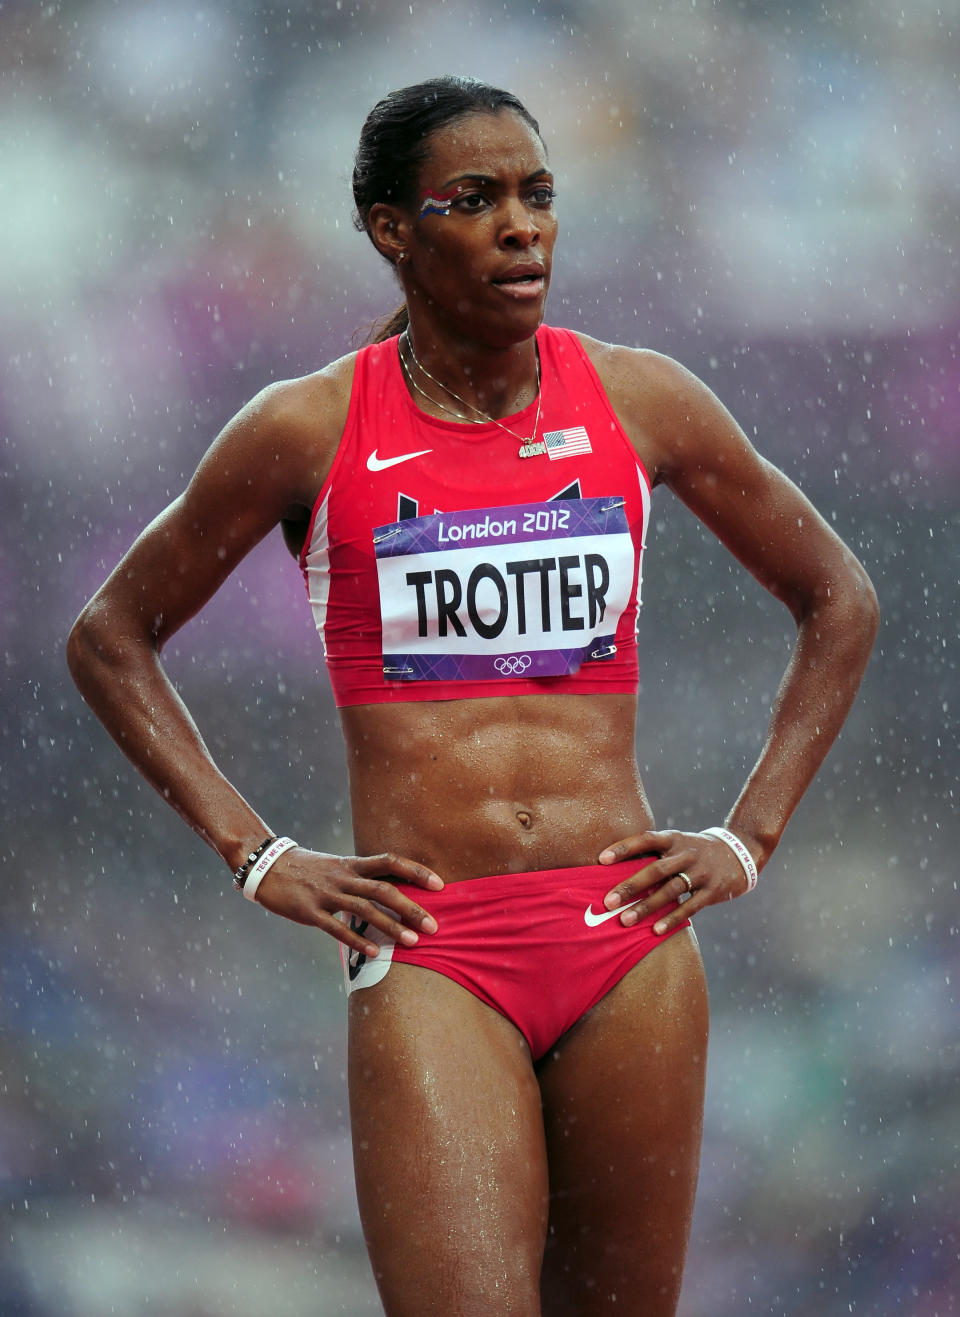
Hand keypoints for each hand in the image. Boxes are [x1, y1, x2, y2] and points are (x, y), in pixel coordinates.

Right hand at [252, 848, 442, 957]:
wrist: (266, 866)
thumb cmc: (307, 869)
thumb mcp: (337, 866)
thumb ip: (360, 878)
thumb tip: (391, 891)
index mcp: (352, 864)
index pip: (390, 862)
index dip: (416, 871)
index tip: (440, 885)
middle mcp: (343, 877)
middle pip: (384, 890)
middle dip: (411, 908)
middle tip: (433, 926)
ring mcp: (327, 894)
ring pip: (365, 910)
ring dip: (391, 927)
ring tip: (412, 942)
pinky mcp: (309, 911)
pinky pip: (336, 927)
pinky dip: (356, 941)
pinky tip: (374, 953)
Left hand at [598, 828, 757, 934]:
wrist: (739, 852)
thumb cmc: (694, 851)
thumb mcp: (677, 844)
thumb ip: (653, 854)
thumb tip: (613, 870)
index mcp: (674, 839)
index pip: (646, 839)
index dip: (624, 848)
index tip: (601, 860)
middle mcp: (686, 853)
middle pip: (655, 869)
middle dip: (630, 886)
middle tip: (607, 901)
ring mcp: (701, 872)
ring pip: (670, 890)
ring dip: (646, 906)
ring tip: (625, 920)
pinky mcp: (713, 891)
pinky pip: (690, 906)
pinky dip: (672, 919)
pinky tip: (655, 931)